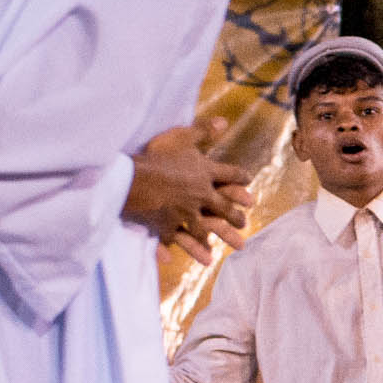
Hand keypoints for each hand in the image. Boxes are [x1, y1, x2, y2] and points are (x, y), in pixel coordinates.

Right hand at [125, 121, 251, 251]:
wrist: (133, 179)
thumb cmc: (156, 155)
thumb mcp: (181, 137)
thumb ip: (203, 131)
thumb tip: (225, 122)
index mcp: (204, 173)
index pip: (229, 175)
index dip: (240, 178)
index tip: (249, 183)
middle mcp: (200, 195)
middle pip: (222, 206)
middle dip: (234, 215)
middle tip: (245, 223)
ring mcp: (185, 213)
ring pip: (206, 227)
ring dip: (219, 237)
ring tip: (231, 245)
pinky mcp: (168, 226)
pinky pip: (177, 240)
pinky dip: (187, 250)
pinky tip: (196, 260)